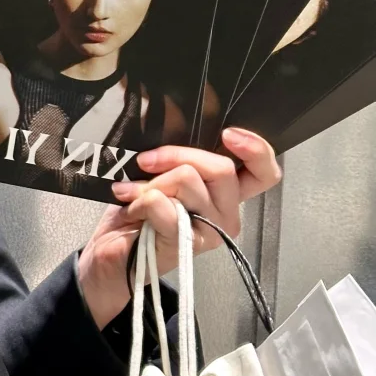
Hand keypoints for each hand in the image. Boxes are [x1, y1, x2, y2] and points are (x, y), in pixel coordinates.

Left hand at [76, 127, 280, 329]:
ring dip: (149, 183)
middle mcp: (226, 214)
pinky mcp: (185, 244)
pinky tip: (131, 210)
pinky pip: (164, 204)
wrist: (111, 254)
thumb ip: (178, 156)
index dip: (256, 149)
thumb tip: (173, 122)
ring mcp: (210, 232)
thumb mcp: (161, 174)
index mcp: (226, 194)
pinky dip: (140, 201)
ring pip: (187, 180)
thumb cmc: (137, 212)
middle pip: (220, 168)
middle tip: (144, 163)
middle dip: (174, 156)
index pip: (264, 173)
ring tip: (131, 194)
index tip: (228, 133)